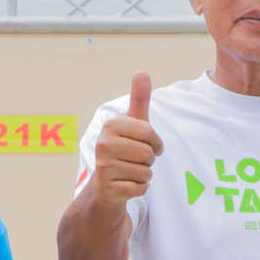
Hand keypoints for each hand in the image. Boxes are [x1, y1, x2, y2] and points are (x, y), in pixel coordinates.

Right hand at [90, 72, 162, 208]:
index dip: (155, 142)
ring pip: (145, 172)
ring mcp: (103, 168)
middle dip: (149, 160)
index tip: (148, 145)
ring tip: (130, 171)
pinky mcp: (107, 188)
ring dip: (144, 174)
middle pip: (147, 154)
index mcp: (111, 125)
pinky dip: (139, 188)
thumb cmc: (125, 147)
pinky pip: (140, 188)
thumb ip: (139, 99)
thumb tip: (142, 71)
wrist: (106, 182)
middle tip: (137, 160)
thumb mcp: (133, 123)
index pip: (149, 133)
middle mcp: (103, 144)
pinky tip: (127, 184)